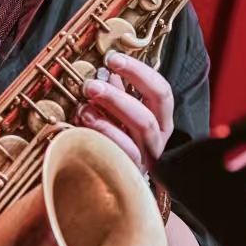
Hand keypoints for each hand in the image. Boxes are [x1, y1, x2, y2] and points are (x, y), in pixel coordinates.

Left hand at [77, 51, 173, 171]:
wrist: (113, 187)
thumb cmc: (116, 145)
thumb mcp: (118, 116)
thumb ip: (117, 93)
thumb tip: (105, 69)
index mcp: (159, 119)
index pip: (160, 89)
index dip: (139, 71)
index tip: (112, 58)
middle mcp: (158, 136)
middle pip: (153, 107)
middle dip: (122, 91)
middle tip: (91, 83)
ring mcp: (148, 155)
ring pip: (142, 126)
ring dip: (112, 109)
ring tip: (85, 103)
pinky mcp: (134, 170)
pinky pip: (125, 150)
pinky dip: (105, 133)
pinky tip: (84, 123)